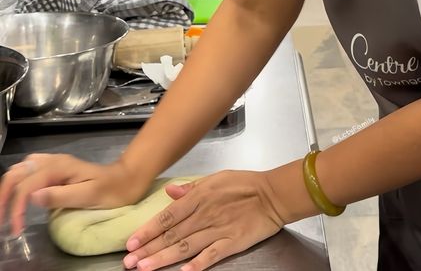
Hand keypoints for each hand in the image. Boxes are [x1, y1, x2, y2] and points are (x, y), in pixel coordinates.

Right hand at [0, 154, 147, 235]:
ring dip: (9, 188)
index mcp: (60, 166)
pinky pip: (29, 171)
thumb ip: (60, 195)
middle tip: (3, 219)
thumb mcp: (88, 196)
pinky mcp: (56, 169)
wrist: (127, 180)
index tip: (16, 229)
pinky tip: (19, 198)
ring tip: (7, 211)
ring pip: (21, 169)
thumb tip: (32, 197)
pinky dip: (18, 183)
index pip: (27, 185)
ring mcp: (54, 163)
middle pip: (18, 172)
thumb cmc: (111, 190)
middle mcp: (54, 161)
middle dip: (5, 194)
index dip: (17, 207)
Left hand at [122, 170, 284, 270]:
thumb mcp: (216, 178)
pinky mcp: (231, 242)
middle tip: (130, 262)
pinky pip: (211, 255)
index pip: (168, 216)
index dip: (148, 230)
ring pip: (185, 246)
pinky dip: (197, 265)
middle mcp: (205, 214)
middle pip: (172, 234)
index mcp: (200, 196)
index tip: (131, 242)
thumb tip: (170, 191)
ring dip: (163, 258)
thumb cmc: (244, 184)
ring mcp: (218, 229)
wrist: (273, 194)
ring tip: (145, 269)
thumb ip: (192, 188)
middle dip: (149, 249)